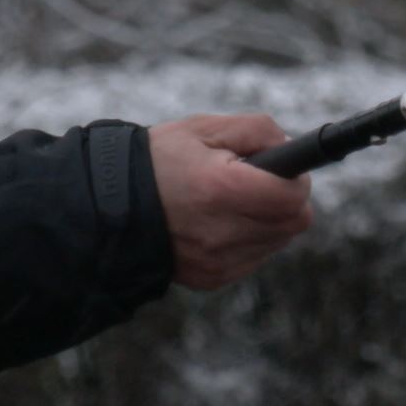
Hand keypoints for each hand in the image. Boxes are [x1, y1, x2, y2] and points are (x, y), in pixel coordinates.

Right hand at [147, 115, 313, 289]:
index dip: (296, 181)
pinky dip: (249, 240)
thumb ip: (258, 130)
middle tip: (262, 184)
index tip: (286, 171)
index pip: (292, 197)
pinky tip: (220, 223)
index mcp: (220, 188)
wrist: (109, 206)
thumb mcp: (205, 128)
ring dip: (269, 221)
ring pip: (277, 242)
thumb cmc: (159, 160)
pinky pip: (254, 258)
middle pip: (293, 223)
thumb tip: (291, 150)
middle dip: (287, 201)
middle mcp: (221, 232)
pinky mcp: (212, 278)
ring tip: (233, 202)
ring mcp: (217, 260)